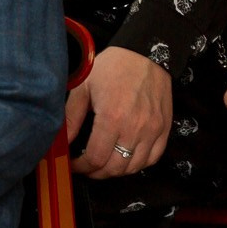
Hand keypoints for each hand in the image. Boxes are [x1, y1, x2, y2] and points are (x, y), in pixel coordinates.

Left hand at [66, 46, 171, 178]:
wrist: (145, 54)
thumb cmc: (111, 69)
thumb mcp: (83, 88)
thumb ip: (72, 118)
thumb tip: (62, 142)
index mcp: (112, 118)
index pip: (96, 158)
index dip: (82, 167)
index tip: (74, 164)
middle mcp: (135, 128)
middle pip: (115, 167)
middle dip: (97, 172)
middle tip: (86, 167)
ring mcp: (153, 130)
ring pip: (135, 166)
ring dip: (117, 171)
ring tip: (103, 165)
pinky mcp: (165, 128)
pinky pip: (154, 158)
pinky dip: (138, 164)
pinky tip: (125, 159)